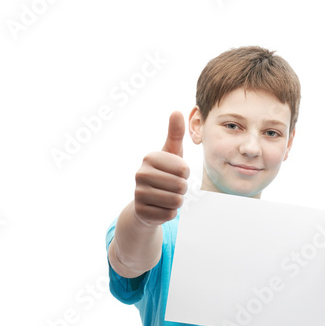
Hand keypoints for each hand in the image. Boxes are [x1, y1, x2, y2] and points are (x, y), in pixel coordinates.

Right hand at [134, 111, 189, 225]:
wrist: (146, 201)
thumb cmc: (164, 174)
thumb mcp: (171, 153)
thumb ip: (176, 133)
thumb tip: (177, 111)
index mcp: (149, 158)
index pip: (184, 169)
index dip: (185, 174)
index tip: (176, 173)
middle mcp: (140, 174)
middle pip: (181, 186)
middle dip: (182, 188)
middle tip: (172, 187)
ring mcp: (139, 194)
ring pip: (176, 201)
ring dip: (177, 201)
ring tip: (167, 196)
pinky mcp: (141, 212)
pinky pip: (169, 214)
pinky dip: (170, 213)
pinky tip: (161, 207)